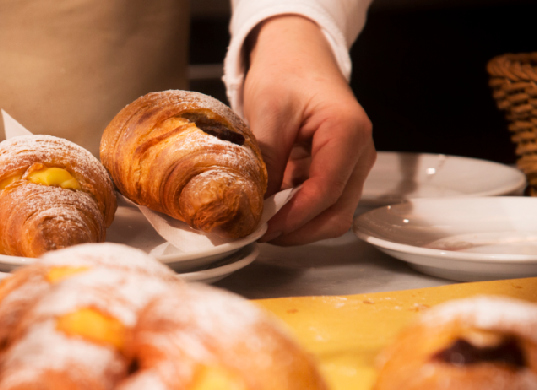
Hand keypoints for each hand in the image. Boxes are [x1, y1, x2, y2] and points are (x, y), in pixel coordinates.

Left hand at [242, 15, 375, 245]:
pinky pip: (321, 201)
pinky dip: (296, 211)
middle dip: (298, 230)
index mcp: (348, 134)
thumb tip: (253, 206)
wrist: (297, 56)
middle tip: (258, 233)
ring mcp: (352, 164)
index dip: (293, 218)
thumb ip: (266, 161)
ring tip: (260, 224)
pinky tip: (268, 210)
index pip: (326, 192)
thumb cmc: (286, 75)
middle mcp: (359, 153)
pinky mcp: (338, 169)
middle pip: (337, 212)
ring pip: (332, 212)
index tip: (261, 229)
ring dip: (297, 225)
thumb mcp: (269, 114)